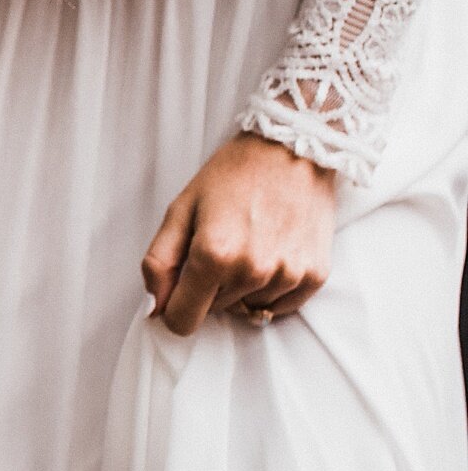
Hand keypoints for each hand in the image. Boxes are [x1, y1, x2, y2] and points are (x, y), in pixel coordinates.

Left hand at [142, 132, 336, 336]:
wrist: (293, 148)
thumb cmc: (232, 176)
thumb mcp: (180, 210)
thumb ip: (159, 263)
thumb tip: (155, 309)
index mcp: (213, 256)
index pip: (181, 321)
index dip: (173, 308)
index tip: (180, 288)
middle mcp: (252, 272)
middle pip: (214, 311)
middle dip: (209, 287)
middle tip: (221, 244)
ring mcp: (287, 275)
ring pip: (247, 309)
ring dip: (242, 287)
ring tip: (249, 243)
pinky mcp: (315, 275)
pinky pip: (281, 305)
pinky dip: (270, 289)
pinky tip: (271, 253)